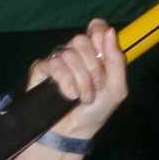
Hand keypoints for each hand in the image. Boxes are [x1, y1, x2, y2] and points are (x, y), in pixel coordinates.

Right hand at [29, 20, 126, 139]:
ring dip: (81, 81)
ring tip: (83, 97)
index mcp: (94, 54)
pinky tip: (68, 95)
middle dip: (92, 67)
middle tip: (96, 86)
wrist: (75, 132)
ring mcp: (57, 60)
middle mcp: (75, 54)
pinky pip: (54, 64)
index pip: (95, 27)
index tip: (102, 52)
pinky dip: (66, 83)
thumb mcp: (116, 89)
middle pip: (81, 40)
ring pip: (68, 54)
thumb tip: (110, 31)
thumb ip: (117, 61)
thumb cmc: (96, 111)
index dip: (98, 33)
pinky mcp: (41, 69)